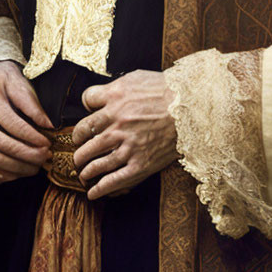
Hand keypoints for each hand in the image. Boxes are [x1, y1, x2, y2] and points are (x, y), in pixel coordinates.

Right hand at [0, 60, 51, 183]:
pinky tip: (11, 175)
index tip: (46, 143)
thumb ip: (31, 102)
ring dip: (11, 167)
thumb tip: (48, 125)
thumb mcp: (16, 80)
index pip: (10, 121)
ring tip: (32, 169)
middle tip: (43, 158)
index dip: (29, 136)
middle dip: (22, 154)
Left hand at [72, 70, 177, 199]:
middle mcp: (116, 121)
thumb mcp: (138, 78)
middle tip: (78, 151)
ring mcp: (127, 144)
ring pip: (93, 162)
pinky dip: (99, 189)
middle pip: (81, 136)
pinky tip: (93, 193)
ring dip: (84, 169)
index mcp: (115, 97)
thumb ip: (117, 87)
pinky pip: (113, 180)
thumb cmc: (168, 90)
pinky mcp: (140, 164)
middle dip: (77, 145)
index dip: (85, 107)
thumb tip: (102, 95)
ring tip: (83, 173)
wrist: (194, 107)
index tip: (88, 116)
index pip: (86, 101)